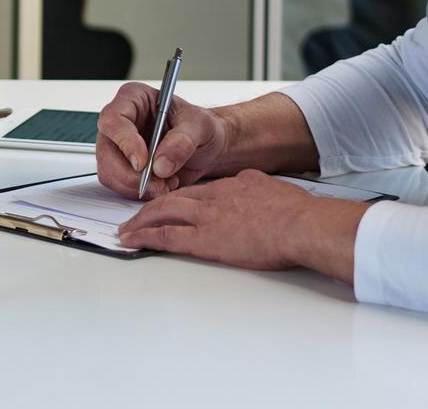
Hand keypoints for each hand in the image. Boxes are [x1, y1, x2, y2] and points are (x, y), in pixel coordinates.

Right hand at [95, 82, 233, 198]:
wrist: (208, 148)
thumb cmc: (202, 128)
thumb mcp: (201, 126)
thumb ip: (183, 140)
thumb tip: (161, 162)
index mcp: (134, 99)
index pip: (113, 119)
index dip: (125, 142)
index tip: (143, 162)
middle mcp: (121, 122)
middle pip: (106, 151)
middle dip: (131, 174)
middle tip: (158, 182)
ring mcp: (119, 146)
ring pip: (109, 172)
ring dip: (137, 186)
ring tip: (165, 182)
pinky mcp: (123, 168)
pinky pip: (119, 185)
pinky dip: (140, 192)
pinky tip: (161, 185)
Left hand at [117, 169, 370, 279]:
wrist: (300, 224)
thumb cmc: (296, 212)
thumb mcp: (271, 188)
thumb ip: (255, 188)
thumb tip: (254, 192)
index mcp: (231, 185)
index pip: (196, 190)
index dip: (177, 197)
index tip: (167, 203)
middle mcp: (213, 196)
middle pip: (172, 198)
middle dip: (150, 206)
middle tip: (137, 215)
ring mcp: (207, 216)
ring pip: (163, 212)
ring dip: (141, 220)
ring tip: (127, 229)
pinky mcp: (205, 239)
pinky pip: (167, 236)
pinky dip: (145, 237)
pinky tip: (132, 240)